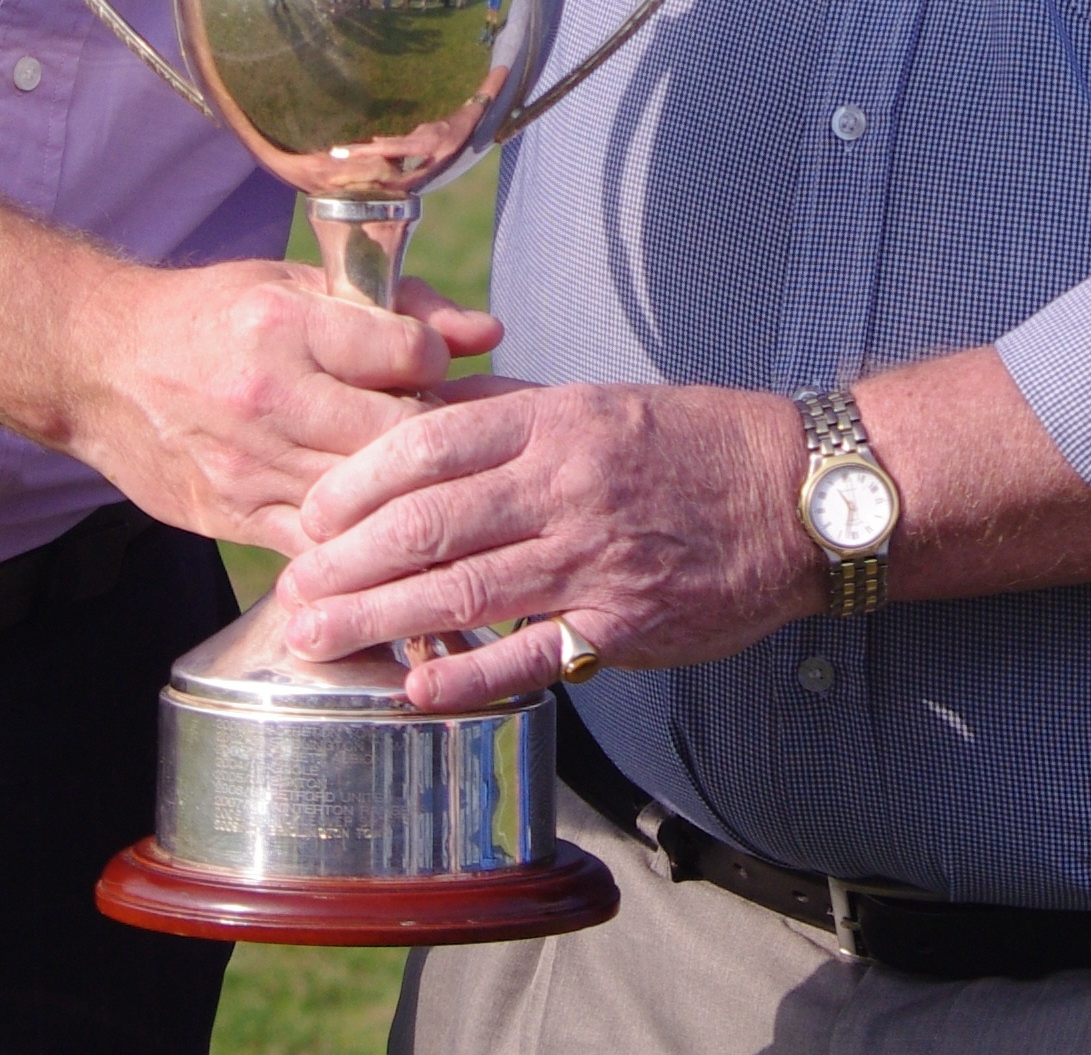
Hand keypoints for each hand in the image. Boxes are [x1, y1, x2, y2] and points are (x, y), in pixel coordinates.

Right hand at [55, 260, 503, 556]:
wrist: (102, 364)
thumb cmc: (213, 315)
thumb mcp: (300, 283)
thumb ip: (402, 307)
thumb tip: (490, 333)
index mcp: (288, 321)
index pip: (411, 355)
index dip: (439, 363)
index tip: (435, 369)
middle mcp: (270, 395)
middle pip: (398, 436)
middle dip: (439, 443)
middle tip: (454, 442)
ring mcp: (250, 465)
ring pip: (367, 501)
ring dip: (409, 499)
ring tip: (433, 491)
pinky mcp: (234, 517)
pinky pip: (320, 550)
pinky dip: (360, 547)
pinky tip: (387, 540)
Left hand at [273, 379, 820, 709]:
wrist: (798, 494)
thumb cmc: (690, 442)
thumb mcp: (597, 402)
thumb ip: (511, 413)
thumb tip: (420, 414)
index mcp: (555, 419)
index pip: (430, 443)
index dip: (358, 481)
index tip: (313, 511)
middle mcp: (566, 485)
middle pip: (428, 523)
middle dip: (346, 560)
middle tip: (292, 588)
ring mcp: (593, 559)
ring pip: (461, 590)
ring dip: (378, 618)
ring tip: (318, 637)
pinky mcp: (623, 627)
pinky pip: (528, 657)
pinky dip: (464, 676)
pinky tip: (411, 688)